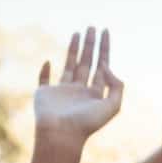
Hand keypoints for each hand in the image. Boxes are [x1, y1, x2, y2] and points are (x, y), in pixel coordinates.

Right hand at [33, 28, 122, 147]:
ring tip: (78, 32)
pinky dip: (45, 71)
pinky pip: (44, 79)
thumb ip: (117, 85)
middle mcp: (80, 91)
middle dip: (91, 45)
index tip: (105, 32)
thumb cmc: (88, 123)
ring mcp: (62, 92)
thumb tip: (106, 66)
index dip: (105, 49)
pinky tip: (49, 61)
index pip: (103, 66)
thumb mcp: (113, 106)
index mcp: (96, 94)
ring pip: (70, 65)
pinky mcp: (45, 94)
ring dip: (73, 49)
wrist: (62, 135)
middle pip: (88, 62)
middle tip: (92, 27)